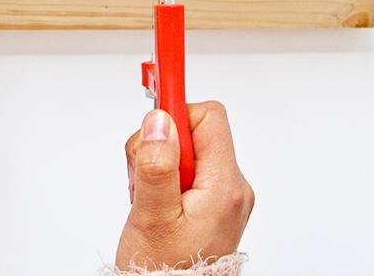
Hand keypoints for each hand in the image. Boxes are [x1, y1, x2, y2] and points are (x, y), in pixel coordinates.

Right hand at [116, 102, 253, 270]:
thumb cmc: (165, 271)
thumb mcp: (152, 217)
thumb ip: (157, 166)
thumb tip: (160, 121)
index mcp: (224, 187)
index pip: (208, 117)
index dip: (176, 114)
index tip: (150, 118)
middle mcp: (231, 187)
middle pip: (193, 132)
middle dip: (159, 146)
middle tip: (142, 177)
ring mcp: (222, 196)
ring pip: (186, 151)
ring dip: (158, 165)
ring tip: (148, 198)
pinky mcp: (211, 203)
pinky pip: (187, 171)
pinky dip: (165, 179)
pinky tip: (155, 204)